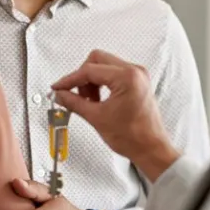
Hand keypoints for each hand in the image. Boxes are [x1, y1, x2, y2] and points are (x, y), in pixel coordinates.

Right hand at [52, 50, 179, 181]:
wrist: (150, 149)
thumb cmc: (133, 137)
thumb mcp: (96, 118)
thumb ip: (74, 102)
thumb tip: (60, 95)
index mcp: (127, 77)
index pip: (89, 70)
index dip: (70, 80)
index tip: (58, 88)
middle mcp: (135, 71)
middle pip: (97, 60)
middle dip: (82, 77)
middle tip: (75, 95)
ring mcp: (138, 75)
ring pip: (104, 66)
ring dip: (92, 81)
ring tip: (90, 102)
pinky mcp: (137, 82)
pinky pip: (113, 74)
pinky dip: (101, 84)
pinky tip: (98, 100)